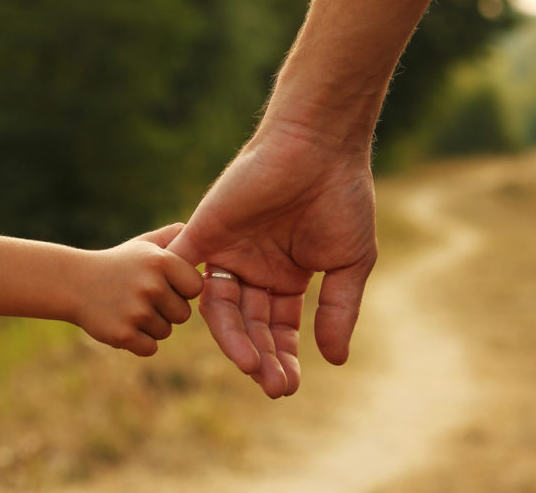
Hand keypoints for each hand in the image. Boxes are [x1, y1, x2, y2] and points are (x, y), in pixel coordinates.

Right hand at [74, 223, 203, 355]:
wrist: (73, 283)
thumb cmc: (117, 264)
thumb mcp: (143, 244)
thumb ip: (172, 236)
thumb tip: (199, 229)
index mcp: (161, 261)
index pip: (196, 286)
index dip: (182, 289)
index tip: (165, 284)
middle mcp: (151, 285)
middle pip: (183, 314)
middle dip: (167, 310)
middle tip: (142, 298)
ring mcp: (137, 311)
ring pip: (166, 331)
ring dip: (151, 325)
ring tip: (129, 308)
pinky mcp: (123, 335)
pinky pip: (150, 348)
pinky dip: (139, 342)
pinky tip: (124, 324)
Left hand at [168, 130, 376, 397]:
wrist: (319, 147)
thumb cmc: (341, 199)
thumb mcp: (349, 264)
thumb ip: (339, 311)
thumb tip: (335, 360)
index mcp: (286, 277)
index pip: (277, 328)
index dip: (282, 357)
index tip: (289, 386)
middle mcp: (254, 269)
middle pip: (249, 325)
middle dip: (261, 357)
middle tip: (273, 387)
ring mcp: (227, 252)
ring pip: (221, 309)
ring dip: (235, 340)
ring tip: (252, 367)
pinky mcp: (204, 233)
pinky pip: (186, 272)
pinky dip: (187, 299)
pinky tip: (208, 329)